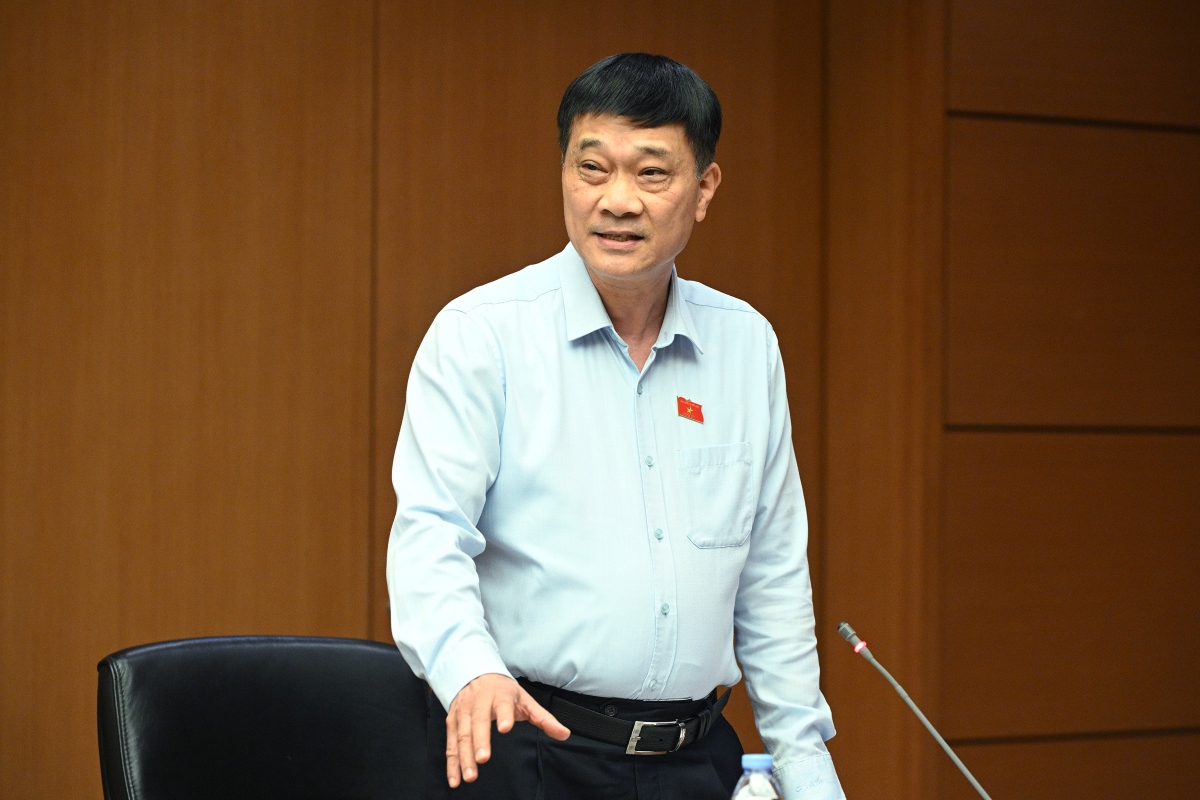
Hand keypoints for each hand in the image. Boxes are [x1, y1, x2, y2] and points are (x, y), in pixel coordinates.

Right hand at [445, 673, 570, 786]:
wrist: (476, 674)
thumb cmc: (502, 691)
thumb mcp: (525, 700)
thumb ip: (544, 718)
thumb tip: (564, 733)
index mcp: (500, 695)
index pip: (503, 704)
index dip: (504, 716)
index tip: (506, 728)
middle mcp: (478, 702)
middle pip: (478, 721)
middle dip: (480, 741)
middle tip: (483, 759)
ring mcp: (463, 712)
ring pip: (462, 735)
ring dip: (464, 756)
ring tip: (470, 775)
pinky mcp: (452, 721)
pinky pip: (450, 744)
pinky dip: (452, 763)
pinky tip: (455, 778)